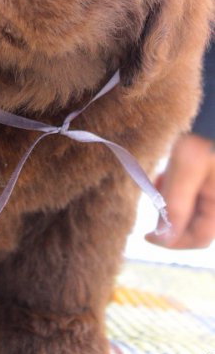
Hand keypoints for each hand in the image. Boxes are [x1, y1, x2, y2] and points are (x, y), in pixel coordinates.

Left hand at [146, 133, 214, 248]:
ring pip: (190, 209)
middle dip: (170, 217)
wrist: (212, 111)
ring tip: (160, 182)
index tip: (147, 236)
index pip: (199, 238)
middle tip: (154, 198)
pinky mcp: (207, 177)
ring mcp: (213, 189)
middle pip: (193, 224)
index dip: (171, 241)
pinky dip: (176, 189)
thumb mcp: (187, 167)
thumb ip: (177, 203)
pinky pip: (191, 193)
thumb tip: (165, 239)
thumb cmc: (205, 135)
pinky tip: (167, 174)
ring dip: (171, 202)